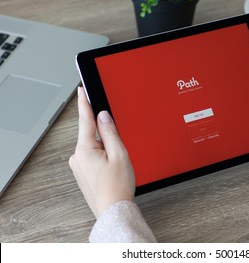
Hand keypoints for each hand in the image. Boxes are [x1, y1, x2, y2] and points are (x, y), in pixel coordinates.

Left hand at [69, 87, 134, 217]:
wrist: (113, 210)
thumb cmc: (117, 187)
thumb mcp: (119, 155)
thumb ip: (110, 132)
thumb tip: (103, 116)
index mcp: (85, 150)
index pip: (85, 120)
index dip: (85, 102)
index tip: (82, 89)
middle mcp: (77, 157)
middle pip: (92, 134)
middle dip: (106, 136)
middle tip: (118, 150)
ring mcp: (78, 166)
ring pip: (94, 146)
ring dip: (106, 149)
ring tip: (117, 165)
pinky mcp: (82, 172)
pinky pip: (93, 156)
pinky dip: (103, 157)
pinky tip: (111, 168)